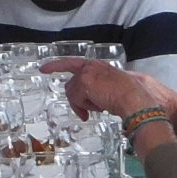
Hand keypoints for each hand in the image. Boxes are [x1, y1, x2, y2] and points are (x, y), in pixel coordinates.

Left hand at [44, 58, 173, 121]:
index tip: (42, 69)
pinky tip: (99, 108)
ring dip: (82, 105)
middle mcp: (89, 66)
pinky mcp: (84, 83)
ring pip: (72, 94)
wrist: (133, 97)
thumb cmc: (128, 95)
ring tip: (99, 108)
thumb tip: (84, 103)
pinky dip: (84, 107)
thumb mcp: (109, 88)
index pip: (71, 63)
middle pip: (71, 86)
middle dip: (76, 101)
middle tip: (85, 115)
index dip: (56, 65)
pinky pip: (76, 100)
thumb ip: (95, 88)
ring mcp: (85, 74)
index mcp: (96, 66)